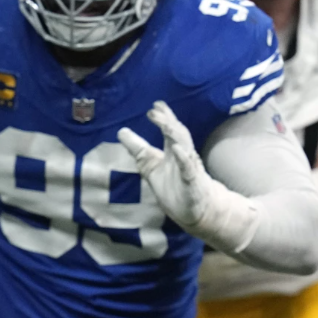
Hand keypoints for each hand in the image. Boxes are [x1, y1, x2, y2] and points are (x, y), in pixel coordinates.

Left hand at [118, 101, 212, 226]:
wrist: (196, 212)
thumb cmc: (175, 188)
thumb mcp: (151, 166)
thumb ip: (138, 149)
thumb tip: (121, 131)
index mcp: (173, 151)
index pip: (170, 130)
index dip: (164, 117)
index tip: (155, 105)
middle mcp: (183, 156)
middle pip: (178, 134)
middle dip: (167, 122)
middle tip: (155, 110)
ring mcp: (189, 169)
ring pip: (184, 147)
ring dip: (174, 134)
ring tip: (164, 123)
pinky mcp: (192, 184)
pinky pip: (189, 169)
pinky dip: (183, 159)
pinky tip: (176, 149)